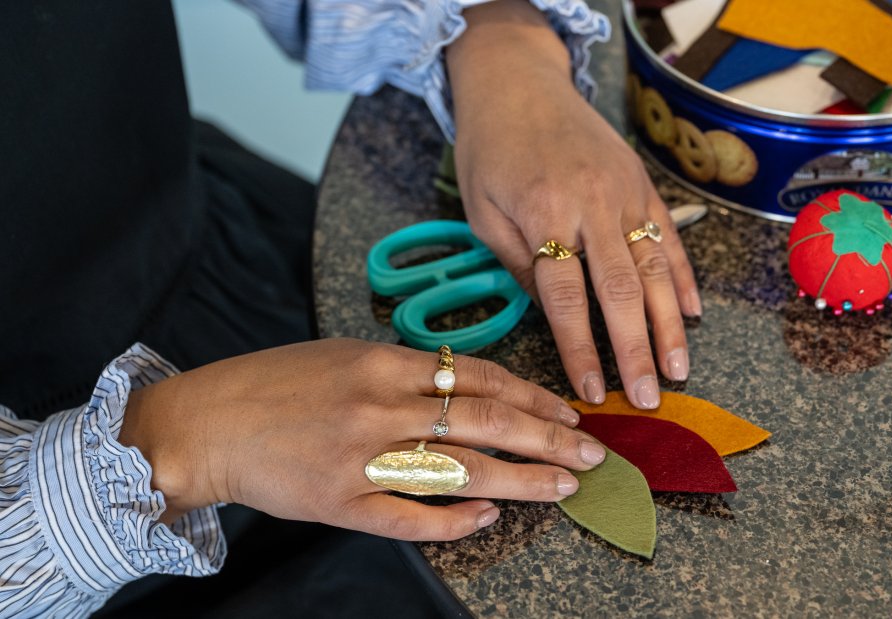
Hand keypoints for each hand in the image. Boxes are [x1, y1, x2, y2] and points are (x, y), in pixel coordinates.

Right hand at [118, 338, 604, 539]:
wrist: (207, 422)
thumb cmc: (277, 384)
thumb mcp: (346, 354)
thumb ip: (407, 370)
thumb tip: (472, 386)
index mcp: (384, 362)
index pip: (482, 377)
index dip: (534, 395)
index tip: (570, 411)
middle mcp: (380, 406)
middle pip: (487, 422)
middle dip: (549, 437)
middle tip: (592, 453)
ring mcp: (362, 457)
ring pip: (461, 469)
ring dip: (521, 479)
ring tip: (564, 486)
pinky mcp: (340, 503)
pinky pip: (410, 516)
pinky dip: (454, 519)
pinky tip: (489, 517)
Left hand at [447, 0, 700, 409]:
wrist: (519, 82)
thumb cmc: (492, 149)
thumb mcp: (483, 211)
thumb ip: (520, 264)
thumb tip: (555, 317)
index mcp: (544, 214)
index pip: (566, 299)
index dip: (581, 350)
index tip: (593, 391)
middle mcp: (592, 204)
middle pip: (621, 290)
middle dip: (636, 349)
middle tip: (649, 396)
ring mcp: (624, 191)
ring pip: (655, 267)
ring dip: (670, 323)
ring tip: (679, 369)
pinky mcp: (642, 182)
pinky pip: (668, 235)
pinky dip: (683, 276)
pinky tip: (692, 313)